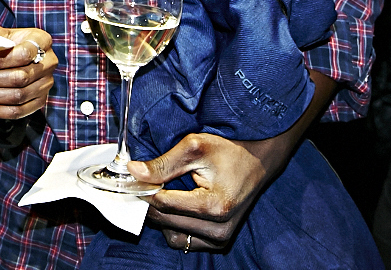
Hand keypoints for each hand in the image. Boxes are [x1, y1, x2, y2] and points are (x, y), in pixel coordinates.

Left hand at [0, 25, 55, 119]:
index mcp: (42, 41)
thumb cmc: (11, 41)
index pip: (22, 54)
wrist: (25, 53)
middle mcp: (49, 64)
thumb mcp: (3, 32)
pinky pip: (18, 112)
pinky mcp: (40, 101)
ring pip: (17, 97)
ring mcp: (46, 85)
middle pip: (19, 78)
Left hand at [127, 132, 274, 250]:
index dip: (144, 190)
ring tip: (162, 193)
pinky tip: (175, 206)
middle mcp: (219, 229)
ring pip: (172, 235)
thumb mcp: (195, 147)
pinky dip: (173, 225)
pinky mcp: (219, 243)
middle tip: (143, 184)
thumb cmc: (228, 151)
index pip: (164, 204)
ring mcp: (220, 239)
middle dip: (150, 202)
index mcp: (215, 206)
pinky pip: (183, 240)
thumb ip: (163, 163)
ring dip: (161, 217)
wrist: (257, 162)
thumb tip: (134, 172)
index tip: (133, 179)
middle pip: (166, 221)